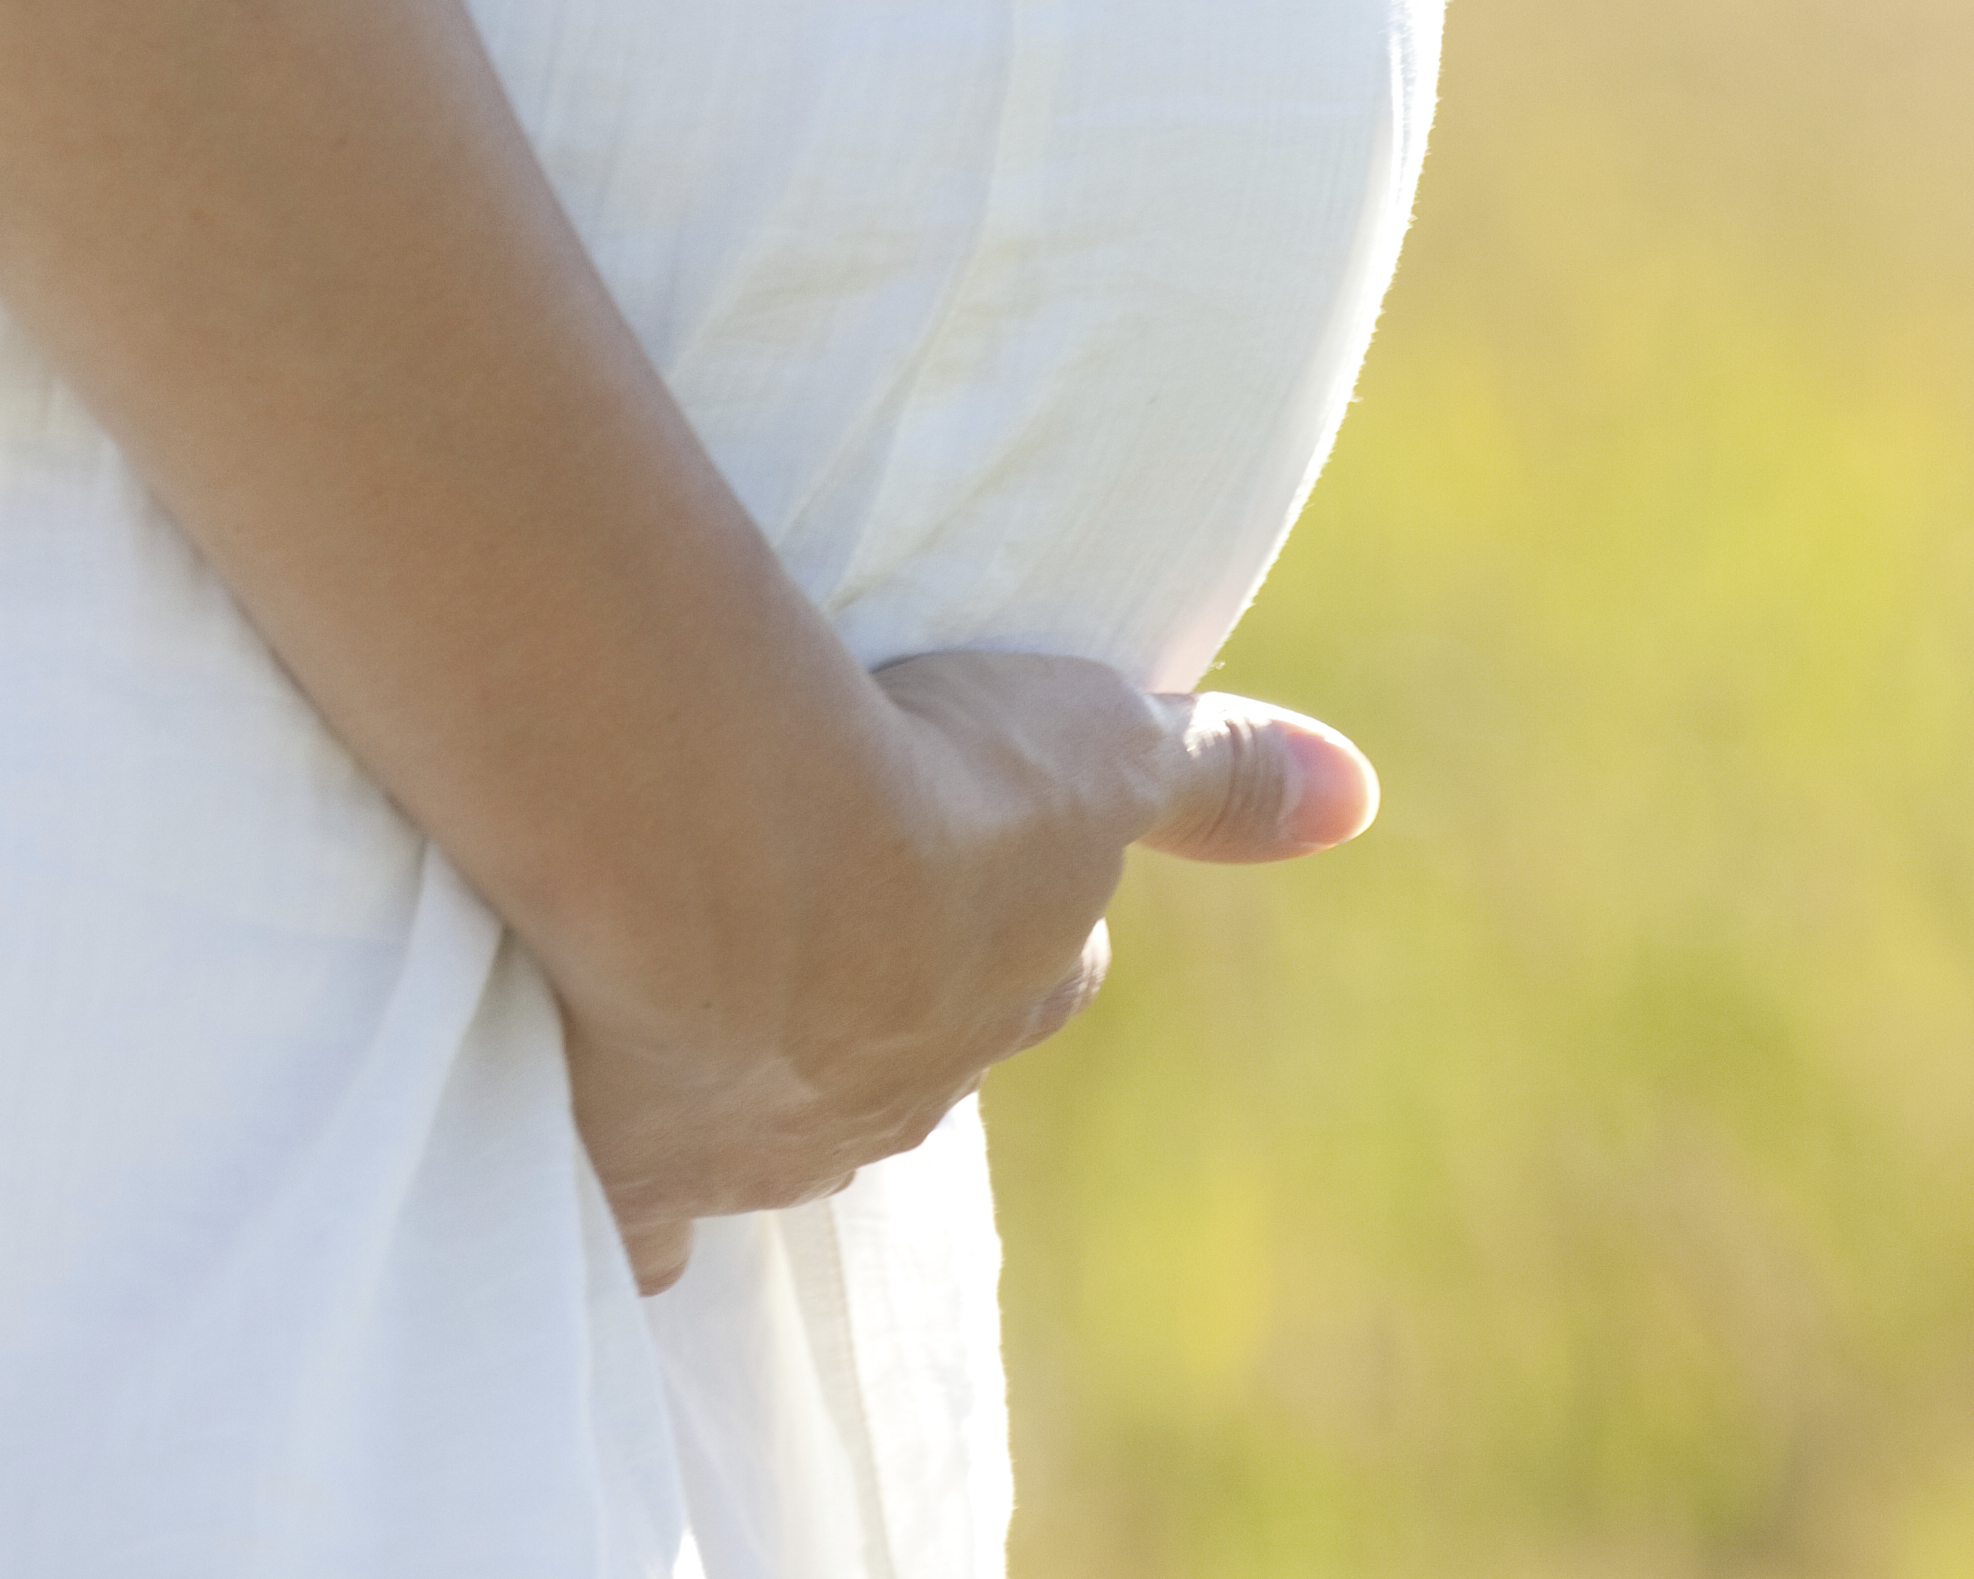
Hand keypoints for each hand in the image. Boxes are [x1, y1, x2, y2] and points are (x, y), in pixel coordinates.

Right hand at [555, 651, 1378, 1293]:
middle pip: (916, 1050)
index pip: (1038, 970)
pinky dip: (637, 1203)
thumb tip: (1360, 796)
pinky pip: (649, 1229)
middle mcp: (908, 1088)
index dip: (1004, 917)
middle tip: (817, 912)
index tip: (959, 859)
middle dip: (884, 996)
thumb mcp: (1100, 745)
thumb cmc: (927, 777)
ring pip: (783, 1123)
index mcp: (1008, 989)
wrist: (736, 857)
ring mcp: (773, 1148)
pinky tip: (612, 1170)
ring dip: (755, 1062)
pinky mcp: (645, 1182)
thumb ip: (1218, 777)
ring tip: (690, 981)